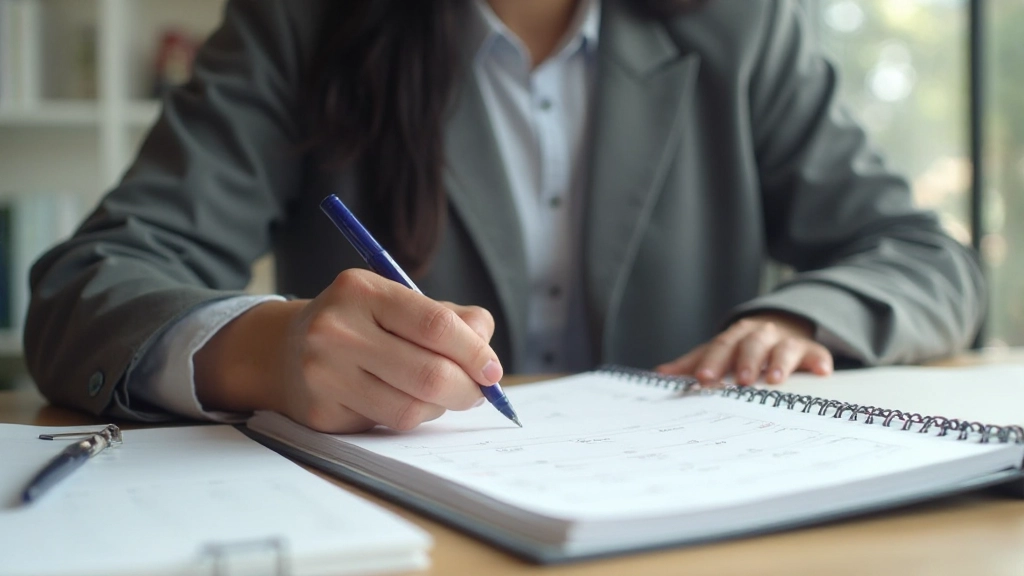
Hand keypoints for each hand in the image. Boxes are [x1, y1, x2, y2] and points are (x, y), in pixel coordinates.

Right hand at [195, 269, 502, 432]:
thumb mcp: (397, 303)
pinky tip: (406, 401)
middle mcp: (337, 330)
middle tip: (478, 392)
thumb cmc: (358, 324)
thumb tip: (488, 352)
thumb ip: (450, 319)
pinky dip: (411, 417)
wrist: (281, 350)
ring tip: (442, 395)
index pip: (435, 324)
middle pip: (428, 373)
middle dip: (467, 389)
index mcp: (362, 291)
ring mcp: (324, 374)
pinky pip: (387, 425)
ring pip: (411, 408)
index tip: (492, 369)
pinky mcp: (321, 412)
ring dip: (441, 407)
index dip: (474, 352)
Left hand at [654, 313, 832, 384]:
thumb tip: (659, 373)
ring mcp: (787, 342)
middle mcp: (761, 335)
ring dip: (779, 362)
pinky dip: (820, 362)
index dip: (712, 362)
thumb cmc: (741, 349)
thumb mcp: (717, 353)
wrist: (779, 329)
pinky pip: (818, 354)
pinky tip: (821, 373)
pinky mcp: (811, 351)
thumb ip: (691, 363)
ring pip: (784, 348)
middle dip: (745, 361)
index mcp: (735, 336)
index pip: (721, 347)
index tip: (702, 378)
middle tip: (741, 381)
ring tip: (774, 380)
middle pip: (751, 344)